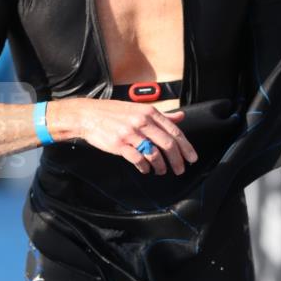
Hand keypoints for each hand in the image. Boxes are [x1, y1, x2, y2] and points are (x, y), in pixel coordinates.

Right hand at [50, 97, 198, 174]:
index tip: (192, 158)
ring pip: (154, 154)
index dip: (186, 147)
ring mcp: (130, 133)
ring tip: (162, 171)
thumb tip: (181, 118)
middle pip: (167, 144)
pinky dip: (145, 167)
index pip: (174, 131)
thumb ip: (162, 115)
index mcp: (149, 112)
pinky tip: (146, 169)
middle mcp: (142, 121)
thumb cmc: (114, 112)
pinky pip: (138, 159)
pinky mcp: (119, 144)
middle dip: (177, 160)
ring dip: (161, 166)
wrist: (88, 115)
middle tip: (180, 169)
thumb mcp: (139, 109)